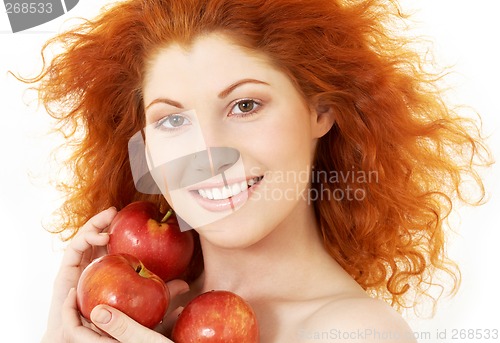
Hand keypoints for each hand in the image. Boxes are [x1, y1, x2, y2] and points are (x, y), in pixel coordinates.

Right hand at [41, 206, 188, 341]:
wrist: (82, 341)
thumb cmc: (113, 328)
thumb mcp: (145, 308)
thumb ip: (163, 297)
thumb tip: (185, 284)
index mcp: (108, 271)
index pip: (112, 244)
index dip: (121, 229)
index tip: (134, 219)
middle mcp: (91, 268)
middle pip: (96, 237)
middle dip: (103, 220)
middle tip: (117, 211)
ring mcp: (77, 270)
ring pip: (84, 238)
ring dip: (94, 224)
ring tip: (110, 218)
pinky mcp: (65, 275)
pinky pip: (72, 252)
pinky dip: (84, 239)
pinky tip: (101, 237)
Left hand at [59, 280, 188, 341]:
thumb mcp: (145, 341)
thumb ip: (122, 327)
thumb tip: (95, 310)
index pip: (75, 333)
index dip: (68, 312)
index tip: (74, 290)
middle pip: (93, 325)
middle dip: (91, 304)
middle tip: (91, 281)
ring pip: (118, 323)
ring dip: (119, 307)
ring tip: (121, 286)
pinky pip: (140, 327)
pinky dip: (147, 314)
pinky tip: (165, 301)